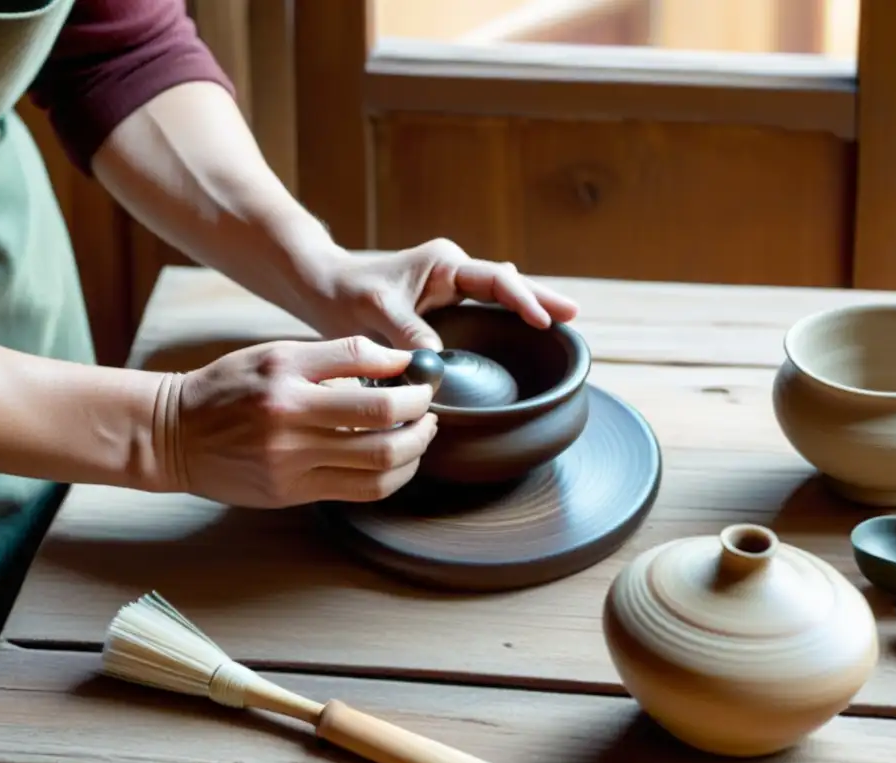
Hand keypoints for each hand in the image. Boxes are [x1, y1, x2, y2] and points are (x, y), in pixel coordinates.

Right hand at [165, 336, 436, 507]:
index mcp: (285, 375)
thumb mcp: (275, 355)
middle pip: (380, 417)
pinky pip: (361, 489)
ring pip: (380, 461)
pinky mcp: (292, 492)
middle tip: (428, 406)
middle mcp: (289, 418)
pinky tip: (400, 462)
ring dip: (415, 447)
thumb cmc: (227, 388)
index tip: (420, 373)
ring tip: (422, 433)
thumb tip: (396, 363)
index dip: (404, 368)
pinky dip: (393, 476)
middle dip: (419, 410)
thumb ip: (334, 357)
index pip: (361, 360)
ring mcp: (290, 461)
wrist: (173, 436)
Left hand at [318, 238, 579, 349]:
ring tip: (563, 320)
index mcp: (443, 265)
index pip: (494, 281)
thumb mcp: (375, 311)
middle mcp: (453, 274)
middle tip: (573, 314)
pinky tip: (524, 331)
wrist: (322, 289)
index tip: (542, 318)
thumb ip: (408, 334)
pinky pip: (482, 315)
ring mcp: (450, 292)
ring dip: (528, 309)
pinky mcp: (443, 311)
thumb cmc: (345, 293)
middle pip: (508, 285)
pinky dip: (505, 322)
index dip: (520, 300)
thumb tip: (438, 364)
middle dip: (541, 298)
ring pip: (499, 300)